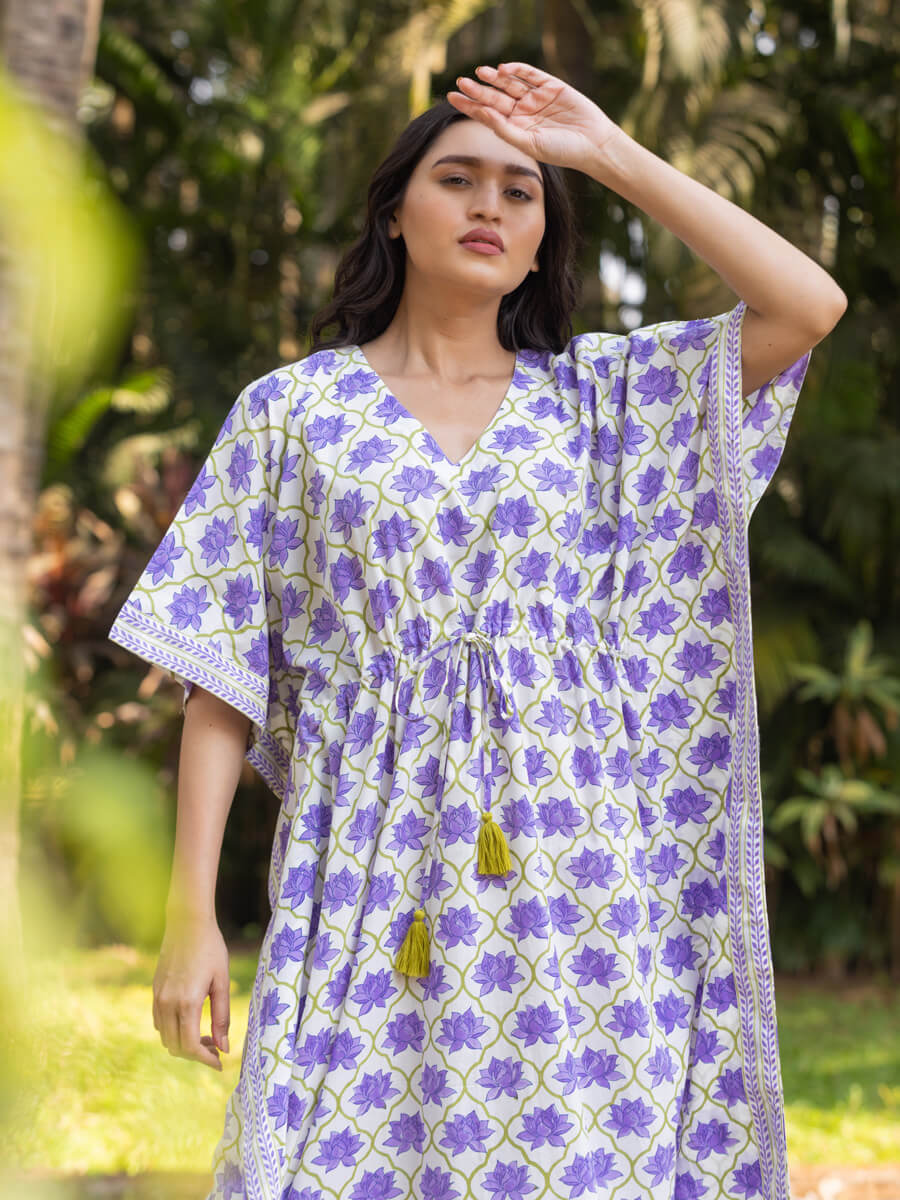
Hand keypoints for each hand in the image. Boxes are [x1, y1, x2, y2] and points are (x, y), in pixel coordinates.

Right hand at [153, 913, 230, 1071]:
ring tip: (206, 1035)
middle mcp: (167, 1004)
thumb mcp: (222, 982)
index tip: (220, 1063)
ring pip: (165, 1037)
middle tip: (217, 1047)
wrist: (187, 923)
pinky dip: (173, 1031)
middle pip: (175, 1047)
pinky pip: (159, 1022)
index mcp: (186, 1003)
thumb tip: (225, 1048)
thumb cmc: (211, 949)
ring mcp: (157, 998)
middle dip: (196, 1054)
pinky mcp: (154, 991)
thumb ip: (221, 1017)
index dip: (205, 1060)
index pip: (189, 1047)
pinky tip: (190, 1021)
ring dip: (183, 1044)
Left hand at [448, 62, 620, 171]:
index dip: (470, 105)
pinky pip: (530, 74)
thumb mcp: (530, 144)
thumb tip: (484, 115)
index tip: (452, 97)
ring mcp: (536, 97)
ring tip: (479, 72)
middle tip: (460, 83)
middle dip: (478, 90)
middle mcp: (523, 112)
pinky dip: (517, 69)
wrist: (592, 144)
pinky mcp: (550, 85)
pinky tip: (504, 69)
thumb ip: (506, 130)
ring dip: (494, 78)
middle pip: (495, 97)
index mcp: (515, 128)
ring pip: (509, 84)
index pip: (487, 114)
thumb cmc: (561, 150)